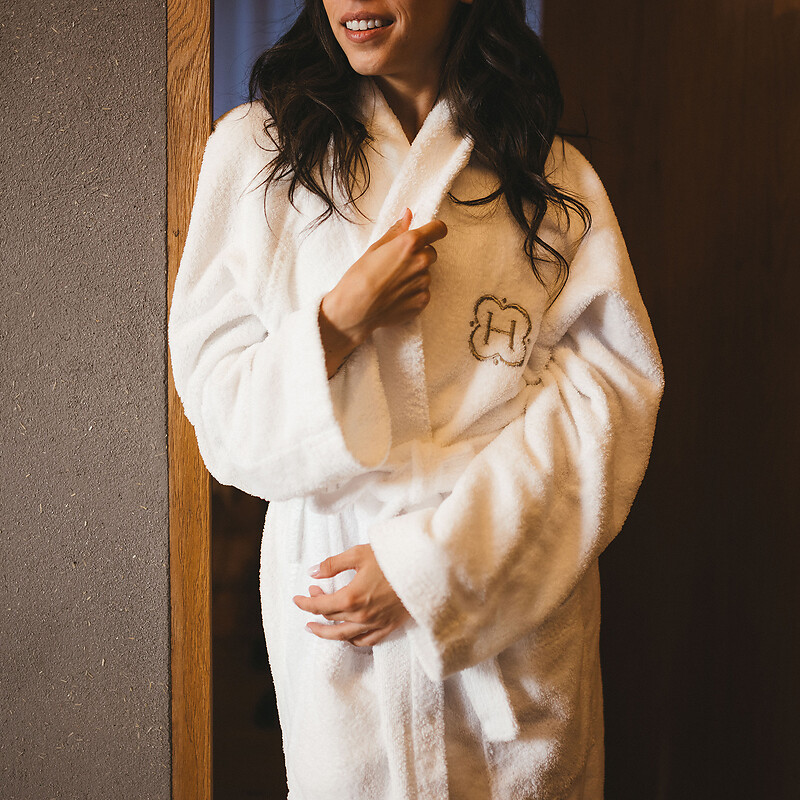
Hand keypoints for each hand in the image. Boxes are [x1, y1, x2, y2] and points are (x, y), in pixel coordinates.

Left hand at [292, 544, 410, 646]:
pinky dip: (352, 640)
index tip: (297, 599)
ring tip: (316, 629)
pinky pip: (366, 641)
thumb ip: (333, 565)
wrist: (423, 568)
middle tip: (311, 599)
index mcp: (351, 597)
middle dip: (317, 609)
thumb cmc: (391, 558)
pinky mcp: (389, 626)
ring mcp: (375, 623)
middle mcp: (361, 615)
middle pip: (330, 620)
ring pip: (344, 636)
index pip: (320, 606)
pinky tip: (347, 636)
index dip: (305, 603)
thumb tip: (313, 573)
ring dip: (327, 633)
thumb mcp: (358, 554)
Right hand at [318, 208, 447, 376]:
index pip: (438, 229)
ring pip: (426, 274)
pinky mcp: (422, 301)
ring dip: (414, 276)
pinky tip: (395, 296)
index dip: (434, 230)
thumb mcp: (375, 248)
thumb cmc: (359, 278)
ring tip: (392, 283)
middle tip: (397, 265)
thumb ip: (396, 231)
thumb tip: (407, 214)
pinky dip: (413, 293)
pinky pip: (423, 292)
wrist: (354, 311)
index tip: (429, 233)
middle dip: (419, 256)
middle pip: (431, 253)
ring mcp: (424, 283)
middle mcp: (422, 262)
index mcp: (410, 244)